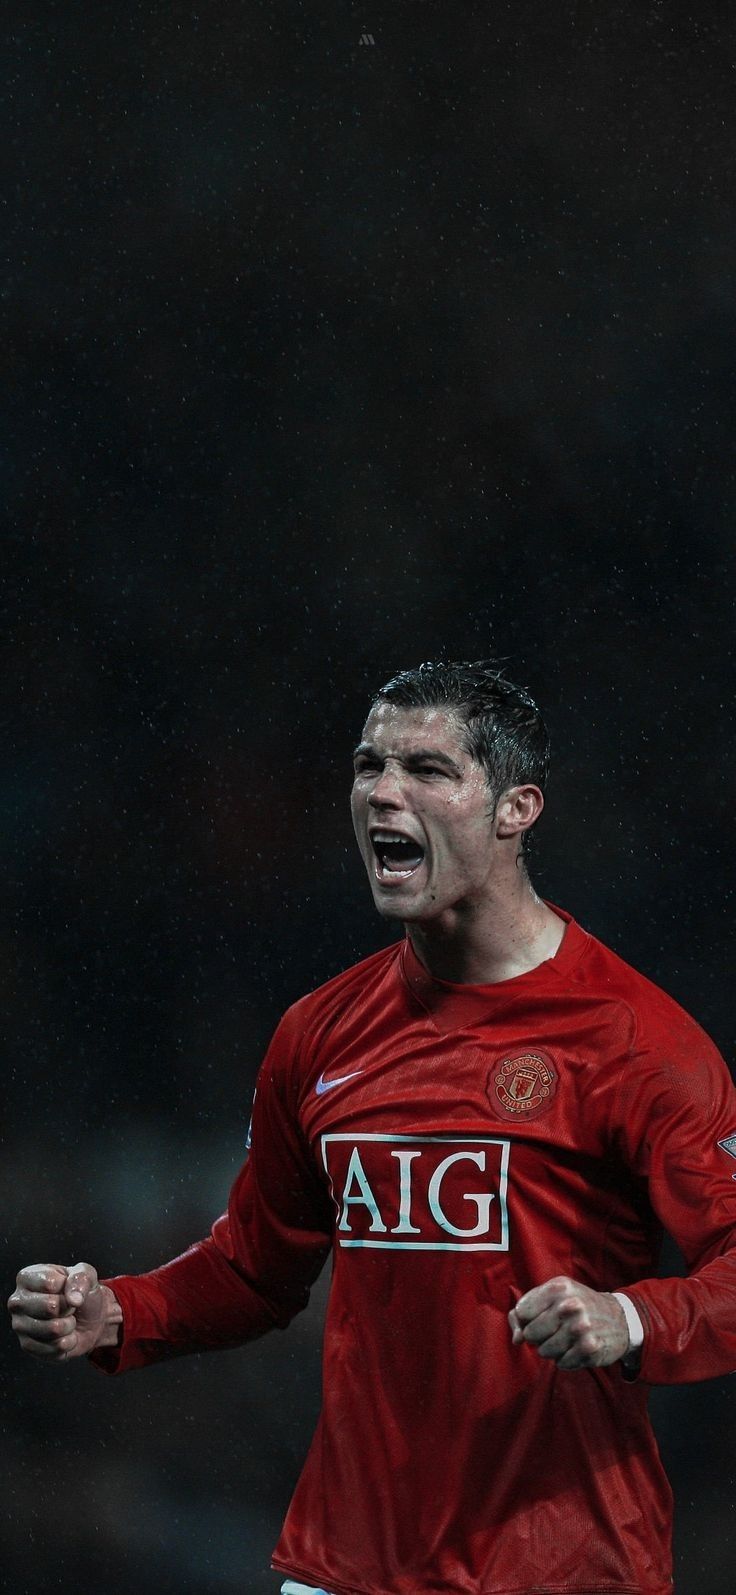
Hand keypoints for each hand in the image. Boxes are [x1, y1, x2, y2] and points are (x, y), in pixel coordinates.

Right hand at [8, 1262, 115, 1361]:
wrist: (89, 1319)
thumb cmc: (82, 1292)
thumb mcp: (87, 1275)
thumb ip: (81, 1278)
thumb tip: (74, 1300)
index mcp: (26, 1277)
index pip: (50, 1284)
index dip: (67, 1289)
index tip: (67, 1290)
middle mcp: (17, 1301)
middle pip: (49, 1307)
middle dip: (68, 1308)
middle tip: (67, 1307)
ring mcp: (19, 1326)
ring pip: (53, 1329)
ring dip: (69, 1326)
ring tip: (66, 1320)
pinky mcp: (28, 1347)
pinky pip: (55, 1348)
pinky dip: (68, 1342)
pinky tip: (64, 1335)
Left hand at [508, 1275, 629, 1369]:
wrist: (621, 1318)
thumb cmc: (579, 1305)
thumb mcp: (554, 1296)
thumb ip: (525, 1312)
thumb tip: (516, 1339)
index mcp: (559, 1287)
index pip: (521, 1311)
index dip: (526, 1319)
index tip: (539, 1317)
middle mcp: (570, 1306)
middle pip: (530, 1334)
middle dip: (539, 1336)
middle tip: (556, 1328)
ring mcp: (580, 1328)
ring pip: (544, 1351)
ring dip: (552, 1349)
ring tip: (568, 1338)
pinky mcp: (589, 1349)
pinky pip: (561, 1363)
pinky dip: (566, 1359)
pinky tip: (578, 1348)